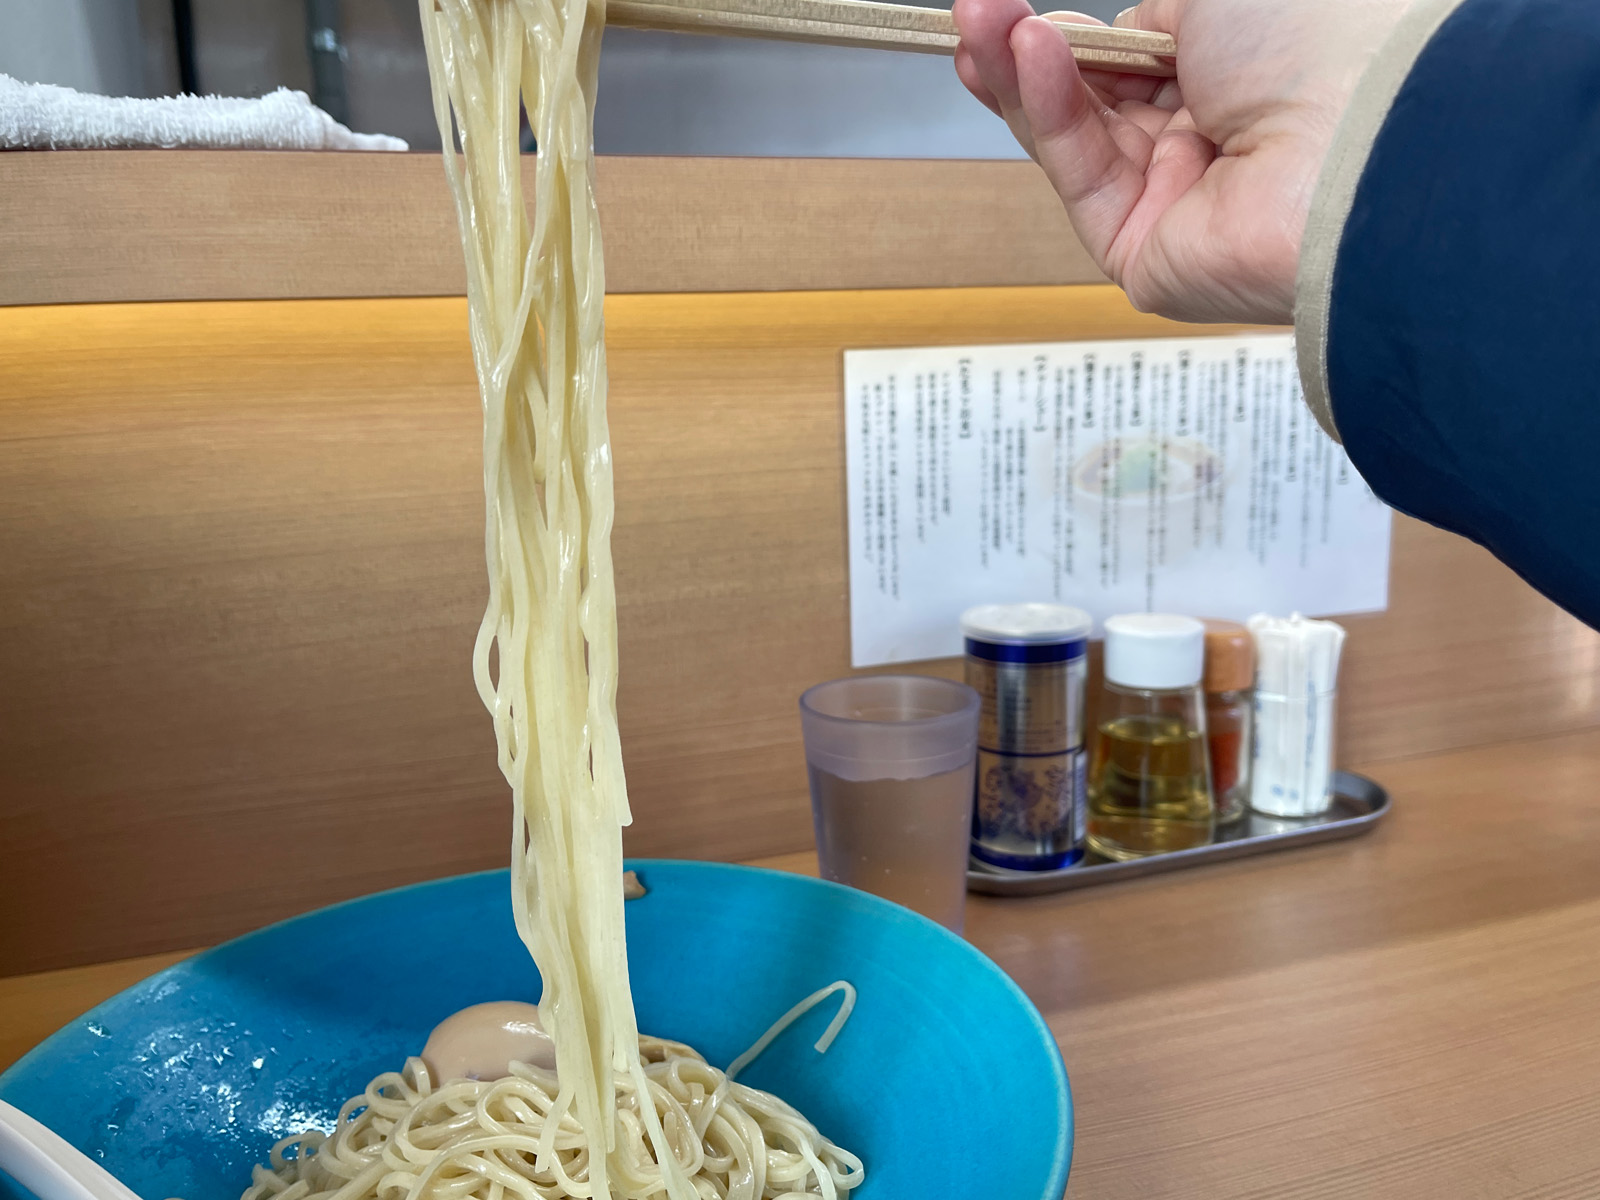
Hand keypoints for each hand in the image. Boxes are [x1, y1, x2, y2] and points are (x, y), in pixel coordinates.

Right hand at [952, 0, 1410, 324]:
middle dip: (1029, 53)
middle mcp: (1212, 144)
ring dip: (1023, 76)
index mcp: (1243, 80)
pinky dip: (1051, 113)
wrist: (1356, 138)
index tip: (1018, 7)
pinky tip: (1026, 56)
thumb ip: (1158, 7)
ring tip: (978, 23)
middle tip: (975, 9)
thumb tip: (1115, 27)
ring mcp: (1175, 203)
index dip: (1076, 37)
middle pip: (1092, 102)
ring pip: (1075, 137)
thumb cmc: (1322, 44)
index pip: (1134, 62)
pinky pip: (1082, 176)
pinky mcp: (1142, 254)